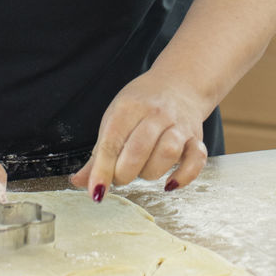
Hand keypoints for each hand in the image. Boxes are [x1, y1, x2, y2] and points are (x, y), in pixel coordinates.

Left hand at [69, 70, 207, 199]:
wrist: (179, 83)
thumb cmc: (142, 104)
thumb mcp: (115, 119)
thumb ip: (99, 153)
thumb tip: (79, 182)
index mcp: (129, 107)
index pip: (113, 141)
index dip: (103, 170)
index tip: (97, 192)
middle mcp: (156, 113)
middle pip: (139, 150)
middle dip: (125, 173)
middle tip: (121, 176)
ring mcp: (179, 124)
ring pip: (167, 154)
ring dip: (151, 172)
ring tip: (143, 171)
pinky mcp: (197, 137)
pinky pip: (196, 159)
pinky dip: (184, 176)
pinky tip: (170, 184)